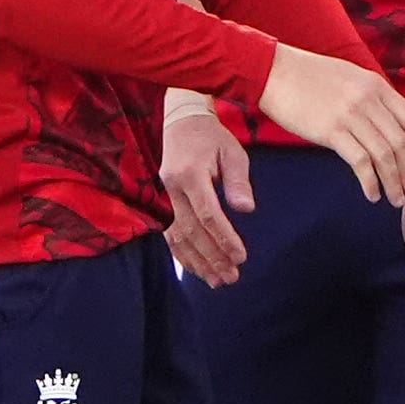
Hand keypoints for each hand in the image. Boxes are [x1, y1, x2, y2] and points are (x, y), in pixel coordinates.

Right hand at [161, 94, 252, 284]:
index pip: (208, 214)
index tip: (241, 257)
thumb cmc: (211, 138)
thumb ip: (238, 181)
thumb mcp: (232, 152)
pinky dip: (183, 254)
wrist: (180, 122)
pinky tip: (197, 269)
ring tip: (217, 281)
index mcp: (190, 174)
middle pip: (191, 231)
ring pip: (176, 237)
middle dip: (212, 257)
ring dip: (197, 262)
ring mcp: (160, 197)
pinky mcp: (158, 204)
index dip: (224, 238)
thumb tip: (245, 209)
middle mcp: (170, 188)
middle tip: (231, 277)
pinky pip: (168, 235)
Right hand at [257, 45, 404, 203]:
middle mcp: (369, 100)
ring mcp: (351, 115)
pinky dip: (370, 182)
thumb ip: (370, 98)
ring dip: (394, 183)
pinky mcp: (332, 130)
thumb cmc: (308, 77)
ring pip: (385, 156)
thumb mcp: (350, 78)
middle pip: (402, 143)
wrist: (275, 71)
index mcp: (377, 86)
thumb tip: (385, 123)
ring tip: (396, 200)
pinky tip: (372, 194)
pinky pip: (361, 162)